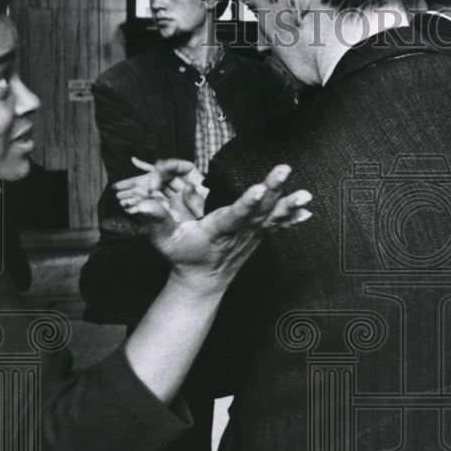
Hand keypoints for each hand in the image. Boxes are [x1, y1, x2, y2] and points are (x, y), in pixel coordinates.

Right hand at [121, 163, 311, 284]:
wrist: (202, 281)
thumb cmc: (182, 256)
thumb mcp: (163, 240)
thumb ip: (154, 220)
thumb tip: (142, 203)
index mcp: (218, 231)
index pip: (234, 215)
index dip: (246, 203)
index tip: (258, 190)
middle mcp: (239, 233)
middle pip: (258, 209)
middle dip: (273, 189)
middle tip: (284, 170)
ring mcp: (252, 235)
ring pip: (273, 217)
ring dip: (290, 205)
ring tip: (306, 195)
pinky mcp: (258, 235)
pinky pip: (278, 225)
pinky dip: (292, 218)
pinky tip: (308, 210)